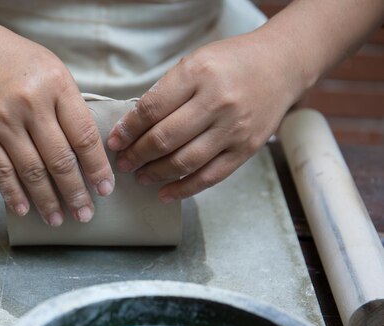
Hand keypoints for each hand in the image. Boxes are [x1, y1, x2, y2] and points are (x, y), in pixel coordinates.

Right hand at [0, 22, 113, 225]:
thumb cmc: (12, 59)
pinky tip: (24, 208)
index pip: (84, 136)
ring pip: (31, 171)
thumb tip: (86, 151)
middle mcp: (31, 103)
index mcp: (57, 85)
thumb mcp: (50, 70)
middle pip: (60, 159)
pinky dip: (13, 193)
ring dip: (47, 200)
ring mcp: (1, 119)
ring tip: (58, 219)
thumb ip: (68, 106)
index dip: (97, 168)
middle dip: (76, 192)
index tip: (105, 190)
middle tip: (85, 215)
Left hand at [107, 32, 300, 200]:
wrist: (281, 65)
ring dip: (155, 173)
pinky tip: (164, 193)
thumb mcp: (194, 63)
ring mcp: (233, 128)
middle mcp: (217, 102)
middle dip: (136, 155)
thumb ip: (167, 92)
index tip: (114, 141)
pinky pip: (209, 177)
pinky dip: (183, 189)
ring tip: (140, 176)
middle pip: (164, 138)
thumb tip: (133, 127)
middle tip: (123, 163)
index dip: (127, 129)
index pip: (151, 109)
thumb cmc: (231, 63)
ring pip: (184, 161)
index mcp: (198, 74)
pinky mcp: (245, 149)